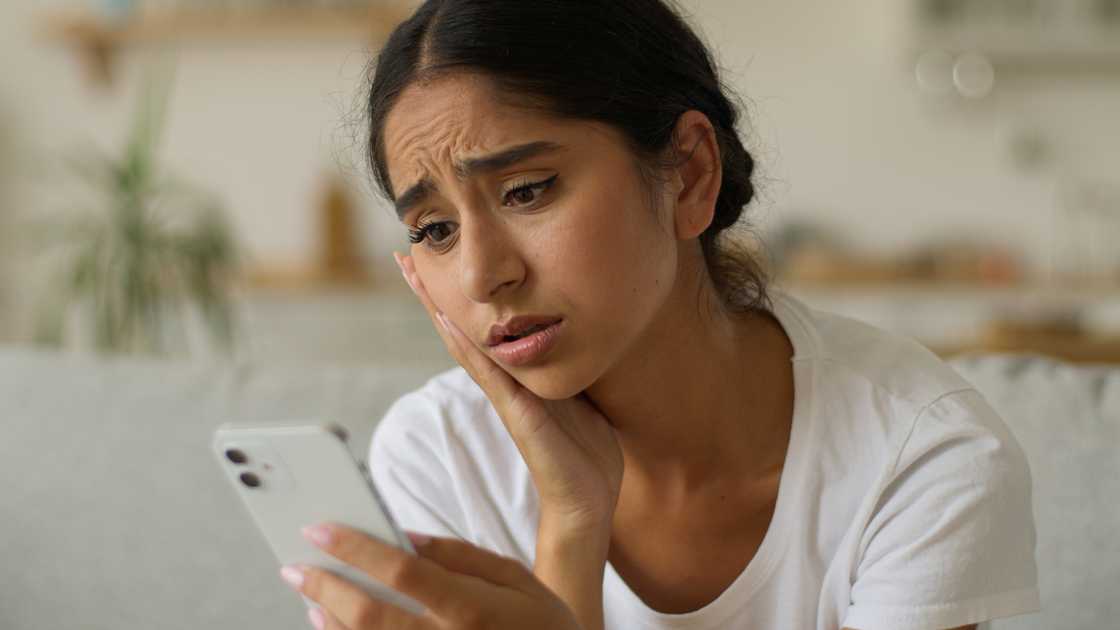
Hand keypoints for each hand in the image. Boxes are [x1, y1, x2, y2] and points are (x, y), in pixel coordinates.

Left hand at [284, 522, 580, 629]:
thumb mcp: (518, 580)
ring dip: (329, 618)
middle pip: (371, 615)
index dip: (355, 548)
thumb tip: (406, 536)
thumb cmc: (544, 627)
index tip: (318, 528)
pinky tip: (330, 624)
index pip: (403, 571)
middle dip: (326, 585)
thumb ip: (462, 555)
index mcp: (476, 608)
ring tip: (309, 593)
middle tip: (295, 564)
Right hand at [394, 253, 622, 532]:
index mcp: (517, 377)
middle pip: (458, 330)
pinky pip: (485, 371)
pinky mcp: (516, 413)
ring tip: (412, 273)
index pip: (479, 330)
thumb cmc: (584, 453)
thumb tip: (572, 340)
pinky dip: (464, 344)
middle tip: (404, 257)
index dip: (455, 299)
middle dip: (431, 294)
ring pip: (462, 343)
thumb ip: (564, 370)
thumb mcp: (578, 395)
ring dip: (435, 307)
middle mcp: (503, 383)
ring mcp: (505, 397)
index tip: (434, 265)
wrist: (586, 500)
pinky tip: (445, 318)